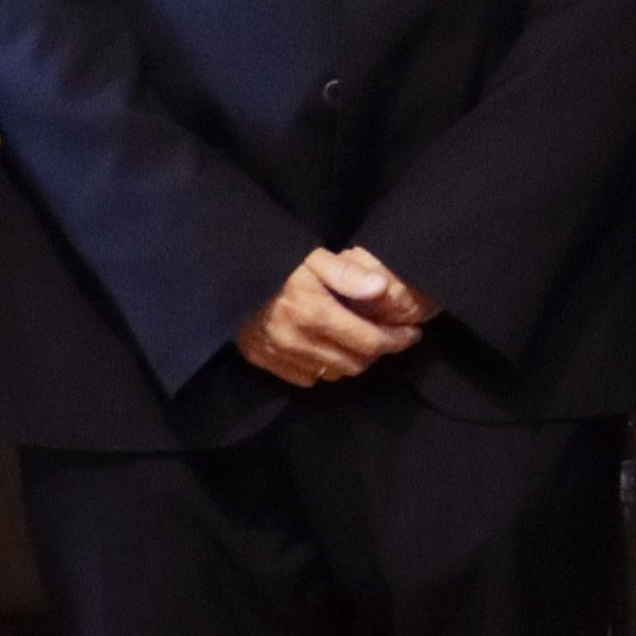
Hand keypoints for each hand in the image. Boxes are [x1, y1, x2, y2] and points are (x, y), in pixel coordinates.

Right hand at [232, 244, 434, 388]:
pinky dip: (323, 368)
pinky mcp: (264, 362)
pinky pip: (307, 378)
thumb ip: (348, 273)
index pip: (370, 341)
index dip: (397, 340)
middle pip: (355, 363)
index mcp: (313, 312)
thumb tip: (381, 288)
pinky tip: (327, 349)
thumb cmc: (274, 262)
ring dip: (352, 361)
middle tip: (388, 336)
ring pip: (333, 374)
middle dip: (377, 352)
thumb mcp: (312, 256)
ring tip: (360, 342)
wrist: (224, 276)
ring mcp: (279, 355)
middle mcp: (297, 340)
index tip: (411, 333)